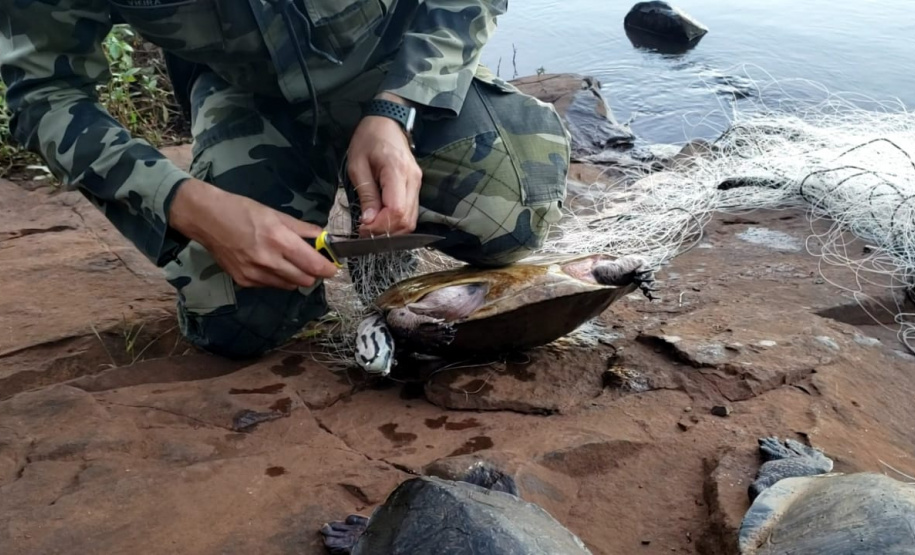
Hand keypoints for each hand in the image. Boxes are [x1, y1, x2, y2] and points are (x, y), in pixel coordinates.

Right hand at [168, 178, 337, 289]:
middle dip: (313, 273)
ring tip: (288, 261)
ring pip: (289, 285)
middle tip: (311, 262)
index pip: (313, 265)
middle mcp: (268, 261)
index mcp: (279, 240)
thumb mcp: (276, 214)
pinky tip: (269, 263)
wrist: (206, 219)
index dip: (327, 269)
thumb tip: (324, 239)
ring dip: (295, 276)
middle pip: (305, 280)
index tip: (332, 267)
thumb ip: (302, 230)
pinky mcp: (244, 281)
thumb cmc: (242, 211)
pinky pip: (272, 285)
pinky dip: (277, 277)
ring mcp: (254, 274)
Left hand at [347, 93, 421, 236]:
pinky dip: (397, 222)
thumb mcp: (357, 165)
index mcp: (396, 171)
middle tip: (365, 232)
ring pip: (411, 219)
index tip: (363, 228)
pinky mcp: (416, 187)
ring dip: (392, 230)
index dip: (381, 225)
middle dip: (386, 232)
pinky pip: (411, 212)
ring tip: (372, 228)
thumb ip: (366, 194)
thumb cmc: (368, 139)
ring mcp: (418, 184)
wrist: (388, 121)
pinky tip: (381, 220)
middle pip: (407, 219)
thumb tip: (369, 221)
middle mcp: (413, 180)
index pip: (396, 210)